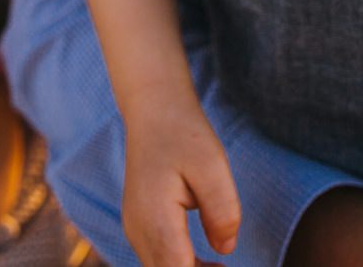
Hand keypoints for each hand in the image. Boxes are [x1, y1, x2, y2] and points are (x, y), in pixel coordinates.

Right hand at [122, 101, 241, 266]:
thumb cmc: (183, 133)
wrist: (154, 110)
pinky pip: (158, 258)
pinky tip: (209, 264)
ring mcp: (135, 228)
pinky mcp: (139, 224)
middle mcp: (138, 230)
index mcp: (155, 219)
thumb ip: (222, 210)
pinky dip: (181, 265)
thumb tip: (226, 249)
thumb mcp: (213, 166)